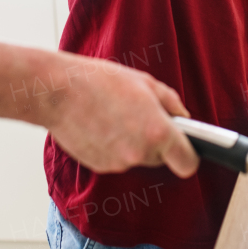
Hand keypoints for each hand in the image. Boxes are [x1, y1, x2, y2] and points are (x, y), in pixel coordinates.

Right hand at [30, 51, 198, 177]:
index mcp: (158, 132)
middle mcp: (140, 153)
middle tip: (141, 117)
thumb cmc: (100, 81)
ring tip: (117, 116)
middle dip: (157, 142)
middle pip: (161, 158)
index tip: (187, 147)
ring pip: (138, 158)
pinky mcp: (100, 166)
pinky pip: (117, 160)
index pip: (188, 163)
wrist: (58, 92)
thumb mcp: (145, 82)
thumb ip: (171, 103)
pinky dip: (114, 147)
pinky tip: (102, 125)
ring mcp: (119, 163)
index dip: (189, 155)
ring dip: (134, 143)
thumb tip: (184, 118)